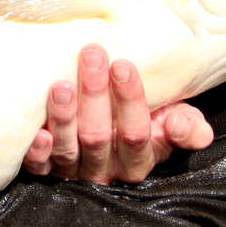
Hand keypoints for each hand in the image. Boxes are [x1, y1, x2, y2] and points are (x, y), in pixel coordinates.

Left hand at [23, 45, 212, 183]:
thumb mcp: (174, 120)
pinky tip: (37, 133)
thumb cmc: (146, 117)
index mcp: (138, 160)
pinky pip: (41, 167)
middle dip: (94, 95)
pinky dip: (38, 152)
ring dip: (64, 118)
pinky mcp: (48, 168)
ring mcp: (74, 169)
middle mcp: (105, 168)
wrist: (115, 124)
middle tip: (90, 57)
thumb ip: (188, 127)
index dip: (130, 100)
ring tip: (61, 86)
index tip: (122, 65)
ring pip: (68, 149)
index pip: (136, 133)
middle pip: (98, 137)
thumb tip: (184, 126)